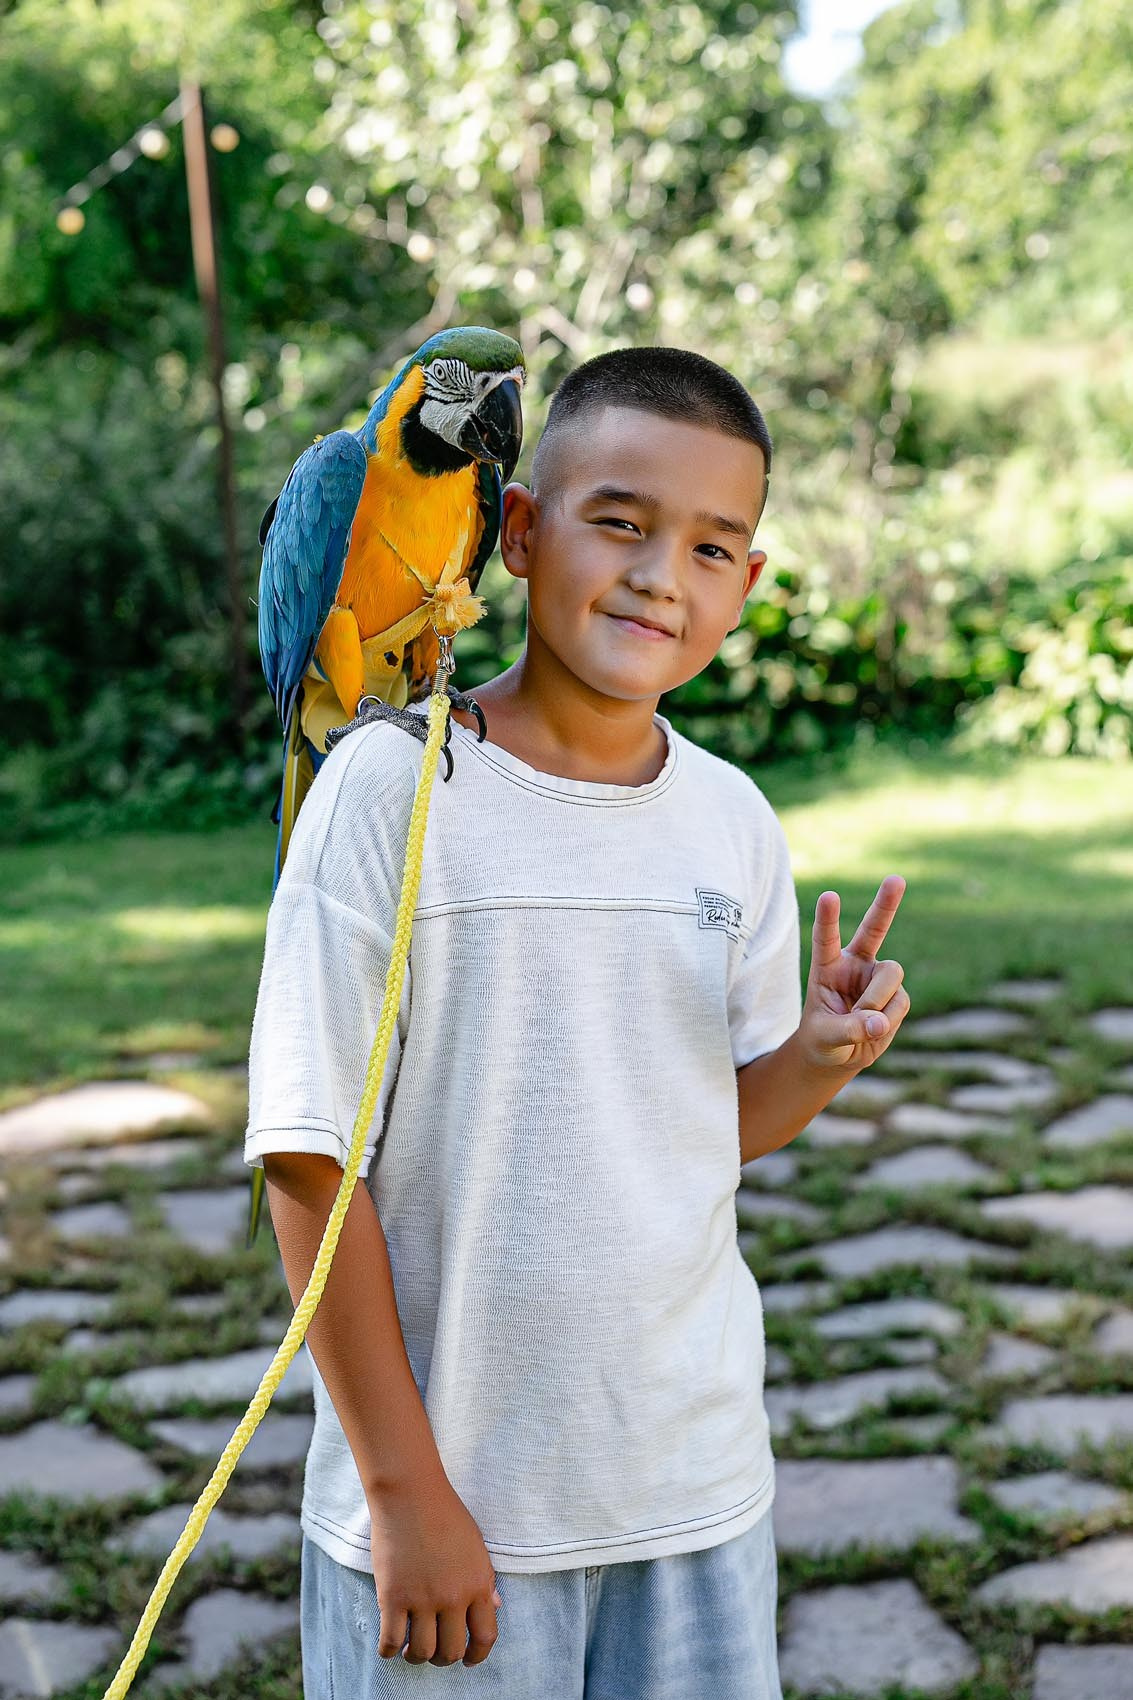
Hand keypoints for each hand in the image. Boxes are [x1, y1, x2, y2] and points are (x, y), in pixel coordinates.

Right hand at [367, 1473, 502, 1666]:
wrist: (411, 1493)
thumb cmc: (445, 1514)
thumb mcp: (476, 1546)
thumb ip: (484, 1580)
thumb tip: (494, 1608)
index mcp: (477, 1584)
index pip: (485, 1637)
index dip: (477, 1656)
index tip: (468, 1660)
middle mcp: (452, 1597)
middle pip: (450, 1651)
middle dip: (443, 1659)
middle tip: (435, 1651)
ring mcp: (421, 1599)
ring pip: (422, 1653)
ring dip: (416, 1657)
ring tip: (411, 1649)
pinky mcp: (393, 1597)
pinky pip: (390, 1642)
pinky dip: (389, 1652)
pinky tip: (391, 1646)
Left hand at [798, 875, 909, 1071]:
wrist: (839, 1056)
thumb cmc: (822, 1039)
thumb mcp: (825, 1037)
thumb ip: (848, 1029)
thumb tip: (879, 1023)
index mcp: (827, 965)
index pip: (826, 938)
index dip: (828, 918)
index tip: (829, 896)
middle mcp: (855, 964)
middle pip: (874, 928)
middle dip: (886, 904)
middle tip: (896, 879)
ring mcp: (877, 977)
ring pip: (892, 973)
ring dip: (879, 999)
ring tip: (864, 1022)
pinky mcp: (896, 995)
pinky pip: (900, 1001)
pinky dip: (889, 1018)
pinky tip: (876, 1028)